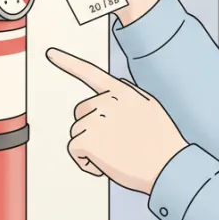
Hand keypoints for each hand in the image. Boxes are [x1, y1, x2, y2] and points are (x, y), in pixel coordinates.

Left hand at [46, 47, 187, 194]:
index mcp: (122, 91)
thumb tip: (118, 84)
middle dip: (91, 127)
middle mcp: (106, 101)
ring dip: (90, 146)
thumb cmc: (162, 142)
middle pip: (81, 111)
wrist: (167, 166)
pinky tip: (106, 164)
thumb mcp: (151, 107)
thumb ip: (132, 93)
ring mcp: (95, 119)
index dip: (68, 62)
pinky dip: (85, 161)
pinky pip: (74, 149)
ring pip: (76, 132)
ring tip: (116, 155)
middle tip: (115, 143)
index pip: (91, 72)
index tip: (50, 53)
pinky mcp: (86, 139)